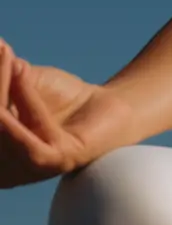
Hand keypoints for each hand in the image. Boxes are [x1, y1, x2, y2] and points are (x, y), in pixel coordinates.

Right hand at [0, 40, 136, 188]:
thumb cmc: (60, 98)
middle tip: (1, 50)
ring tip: (8, 57)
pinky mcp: (54, 163)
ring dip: (2, 87)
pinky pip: (30, 134)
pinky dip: (25, 100)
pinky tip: (20, 71)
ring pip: (1, 129)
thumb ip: (2, 74)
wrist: (109, 107)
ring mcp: (25, 172)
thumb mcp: (21, 83)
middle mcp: (1, 173)